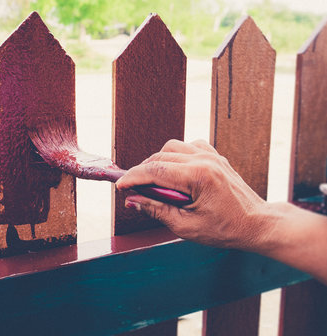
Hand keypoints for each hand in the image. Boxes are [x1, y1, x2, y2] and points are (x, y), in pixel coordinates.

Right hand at [116, 139, 272, 249]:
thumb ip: (156, 210)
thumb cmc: (226, 229)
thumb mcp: (186, 227)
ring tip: (155, 183)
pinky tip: (175, 173)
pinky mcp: (215, 155)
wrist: (257, 223)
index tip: (119, 186)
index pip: (155, 170)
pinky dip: (175, 157)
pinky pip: (186, 147)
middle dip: (142, 172)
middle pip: (159, 157)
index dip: (132, 178)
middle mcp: (204, 160)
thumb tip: (132, 200)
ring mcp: (211, 155)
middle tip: (134, 190)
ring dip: (158, 162)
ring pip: (171, 147)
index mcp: (199, 177)